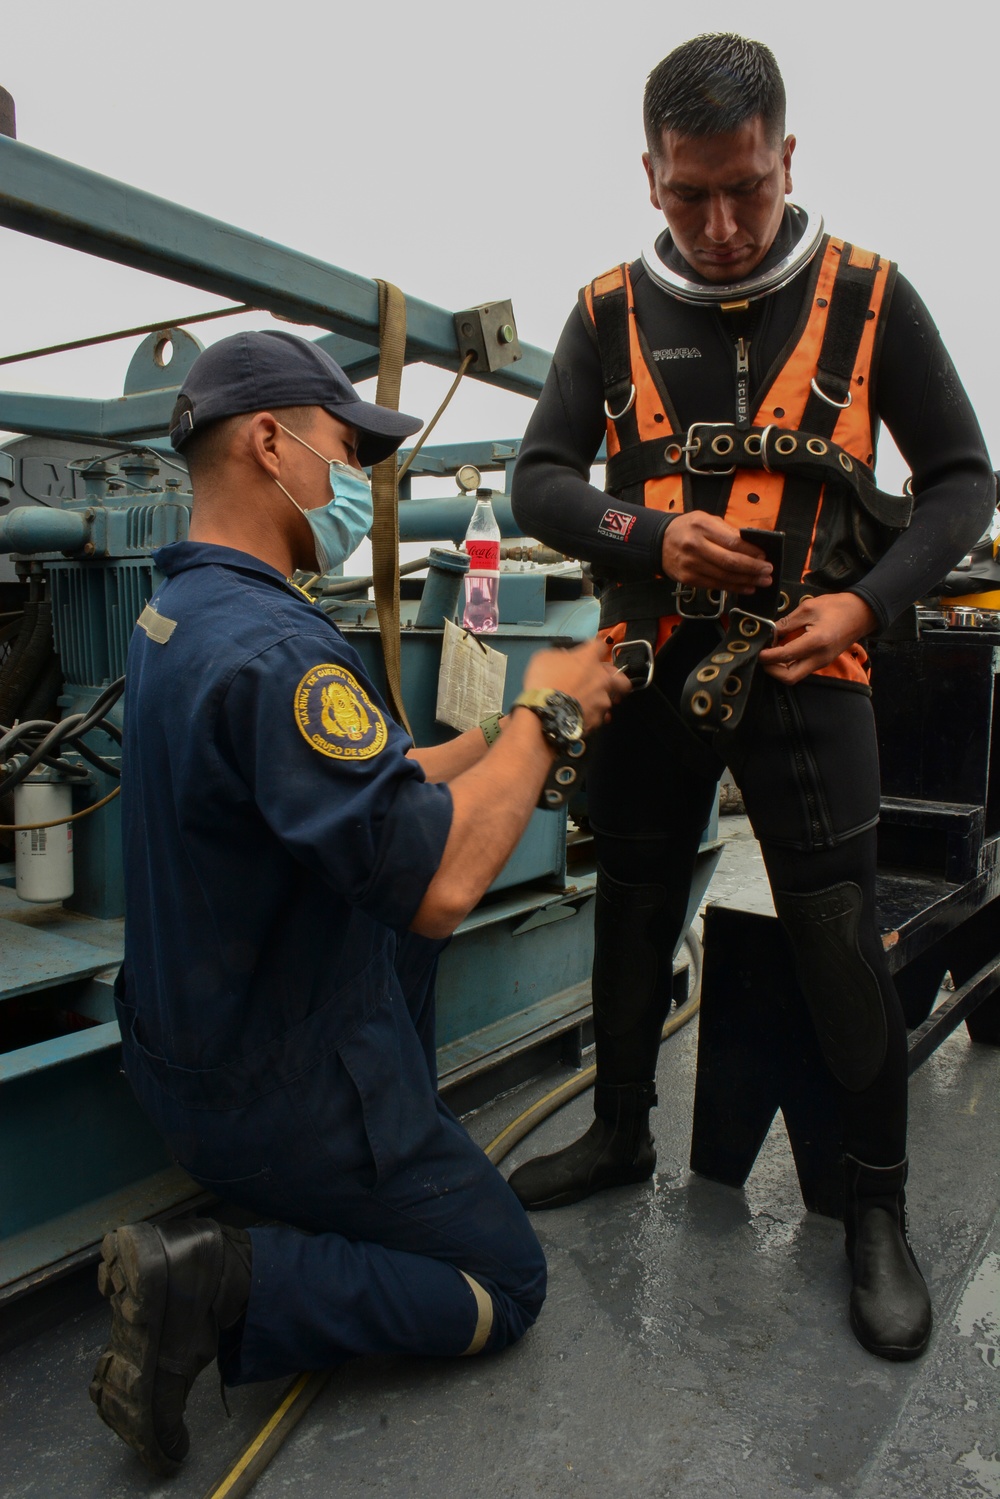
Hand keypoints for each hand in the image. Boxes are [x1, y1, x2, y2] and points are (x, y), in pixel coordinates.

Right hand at [521, 637, 629, 732]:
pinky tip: (581, 718)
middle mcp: (602, 679)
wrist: (545, 713)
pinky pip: (598, 717)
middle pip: (622, 679)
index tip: (589, 654)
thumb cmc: (544, 681)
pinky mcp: (598, 720)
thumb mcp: (544, 658)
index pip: (600, 646)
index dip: (595, 650)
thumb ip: (560, 656)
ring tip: (586, 706)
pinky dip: (591, 717)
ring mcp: (602, 701)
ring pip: (609, 700)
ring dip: (600, 701)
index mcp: (589, 659)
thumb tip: (565, 659)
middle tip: (604, 684)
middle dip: (617, 681)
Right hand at [661, 512, 772, 592]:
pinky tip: (746, 587)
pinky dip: (733, 587)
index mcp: (702, 526)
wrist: (658, 542)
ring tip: (762, 582)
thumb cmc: (687, 528)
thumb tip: (753, 546)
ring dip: (746, 580)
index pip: (732, 541)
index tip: (764, 556)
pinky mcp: (688, 579)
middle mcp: (695, 545)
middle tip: (767, 571)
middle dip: (753, 568)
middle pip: (730, 561)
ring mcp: (690, 564)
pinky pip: (715, 585)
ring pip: (724, 576)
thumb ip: (727, 531)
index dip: (751, 552)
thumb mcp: (706, 519)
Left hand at [759, 593, 876, 684]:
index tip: (757, 651)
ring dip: (779, 669)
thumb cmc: (837, 607)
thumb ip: (786, 622)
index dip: (767, 656)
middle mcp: (819, 658)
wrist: (862, 613)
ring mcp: (822, 662)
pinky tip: (782, 652)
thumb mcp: (808, 608)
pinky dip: (788, 665)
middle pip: (789, 678)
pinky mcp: (823, 662)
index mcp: (816, 642)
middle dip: (772, 670)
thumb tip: (768, 632)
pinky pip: (801, 669)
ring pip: (795, 676)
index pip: (785, 656)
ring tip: (771, 653)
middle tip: (763, 656)